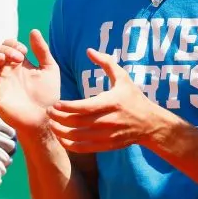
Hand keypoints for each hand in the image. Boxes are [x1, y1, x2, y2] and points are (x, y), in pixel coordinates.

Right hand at [0, 29, 60, 134]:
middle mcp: (6, 71)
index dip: (13, 44)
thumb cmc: (49, 95)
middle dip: (6, 49)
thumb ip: (42, 50)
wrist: (45, 118)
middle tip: (19, 58)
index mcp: (18, 65)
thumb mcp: (49, 68)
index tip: (24, 52)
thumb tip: (33, 30)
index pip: (8, 46)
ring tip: (4, 59)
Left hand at [47, 48, 169, 152]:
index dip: (66, 107)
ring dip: (61, 132)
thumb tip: (88, 50)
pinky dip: (70, 145)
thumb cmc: (133, 97)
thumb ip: (106, 62)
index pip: (83, 107)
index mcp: (111, 102)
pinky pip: (84, 148)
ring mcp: (108, 135)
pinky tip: (62, 138)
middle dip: (59, 119)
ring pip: (78, 137)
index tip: (54, 104)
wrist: (150, 123)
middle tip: (48, 113)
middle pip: (77, 123)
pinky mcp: (107, 146)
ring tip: (51, 125)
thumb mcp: (123, 77)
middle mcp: (108, 120)